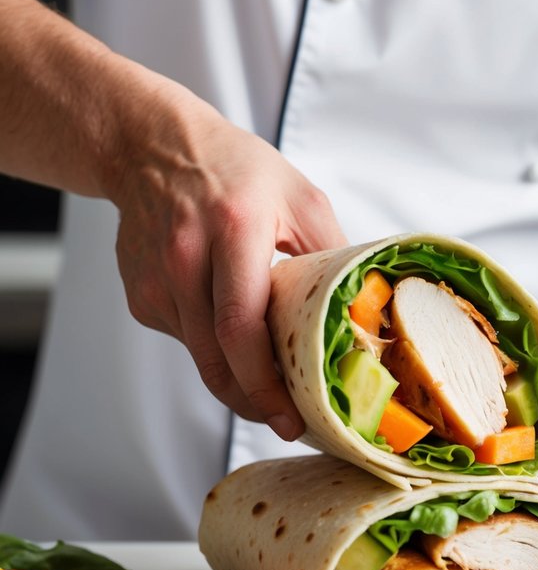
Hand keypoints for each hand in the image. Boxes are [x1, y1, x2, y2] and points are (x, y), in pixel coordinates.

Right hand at [110, 89, 345, 436]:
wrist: (152, 147)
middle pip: (215, 358)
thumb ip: (333, 251)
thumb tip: (365, 308)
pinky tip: (231, 326)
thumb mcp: (299, 196)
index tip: (293, 416)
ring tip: (271, 382)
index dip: (266, 382)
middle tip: (288, 423)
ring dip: (236, 378)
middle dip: (254, 402)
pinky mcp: (140, 295)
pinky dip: (212, 346)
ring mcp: (154, 280)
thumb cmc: (234, 168)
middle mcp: (185, 257)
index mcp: (233, 228)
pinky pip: (184, 338)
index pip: (241, 325)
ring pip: (199, 356)